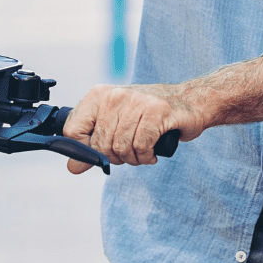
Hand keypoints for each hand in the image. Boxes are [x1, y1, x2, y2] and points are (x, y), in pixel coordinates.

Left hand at [61, 83, 207, 173]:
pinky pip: (141, 147)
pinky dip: (147, 156)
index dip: (84, 149)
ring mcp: (136, 102)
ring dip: (134, 159)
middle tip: (131, 151)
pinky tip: (153, 151)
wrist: (190, 102)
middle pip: (99, 145)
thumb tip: (72, 167)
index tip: (101, 152)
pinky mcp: (157, 111)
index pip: (73, 130)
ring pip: (121, 148)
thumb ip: (92, 146)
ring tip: (144, 150)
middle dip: (115, 157)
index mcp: (99, 95)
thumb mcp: (116, 126)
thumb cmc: (150, 116)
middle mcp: (115, 96)